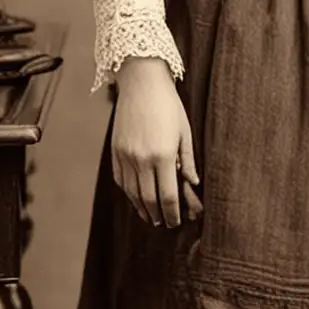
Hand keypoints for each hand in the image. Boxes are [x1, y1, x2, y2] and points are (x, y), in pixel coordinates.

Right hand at [111, 58, 202, 227]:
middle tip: (166, 224)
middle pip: (148, 199)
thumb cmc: (169, 106)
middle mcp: (141, 160)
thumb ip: (187, 160)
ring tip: (152, 217)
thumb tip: (193, 183)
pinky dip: (129, 194)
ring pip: (132, 193)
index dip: (172, 213)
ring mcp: (125, 157)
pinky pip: (121, 181)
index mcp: (163, 155)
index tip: (177, 222)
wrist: (141, 85)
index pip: (167, 195)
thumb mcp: (185, 131)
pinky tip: (136, 199)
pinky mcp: (115, 152)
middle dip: (158, 215)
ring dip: (142, 208)